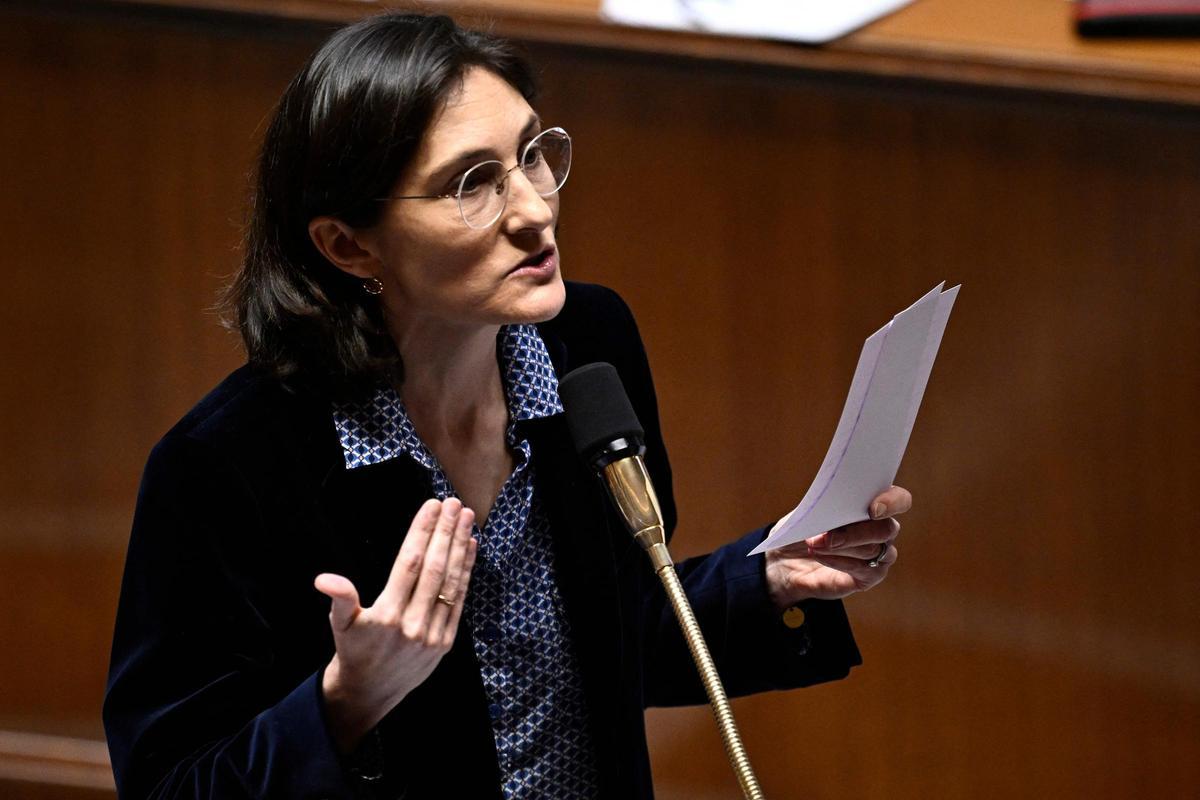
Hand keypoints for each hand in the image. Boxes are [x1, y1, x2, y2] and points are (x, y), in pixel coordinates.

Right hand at [315, 497, 477, 752]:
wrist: (370, 692)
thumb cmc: (353, 650)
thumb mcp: (340, 625)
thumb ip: (340, 599)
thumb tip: (324, 580)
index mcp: (387, 616)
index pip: (409, 564)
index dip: (422, 532)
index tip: (431, 506)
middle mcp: (413, 624)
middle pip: (434, 568)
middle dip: (446, 532)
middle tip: (455, 503)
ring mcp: (433, 634)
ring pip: (450, 582)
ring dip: (460, 547)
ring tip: (466, 518)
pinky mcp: (446, 641)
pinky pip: (458, 600)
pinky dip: (466, 572)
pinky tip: (470, 547)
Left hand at [764, 485, 910, 609]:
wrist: (789, 559)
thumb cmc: (804, 528)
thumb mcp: (808, 513)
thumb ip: (824, 507)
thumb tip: (830, 506)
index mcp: (875, 503)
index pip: (900, 500)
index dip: (892, 502)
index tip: (872, 509)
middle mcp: (884, 529)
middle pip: (887, 529)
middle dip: (856, 532)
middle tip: (828, 535)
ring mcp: (880, 555)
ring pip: (872, 550)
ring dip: (840, 546)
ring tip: (813, 544)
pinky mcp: (870, 576)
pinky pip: (863, 569)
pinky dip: (837, 561)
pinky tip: (819, 556)